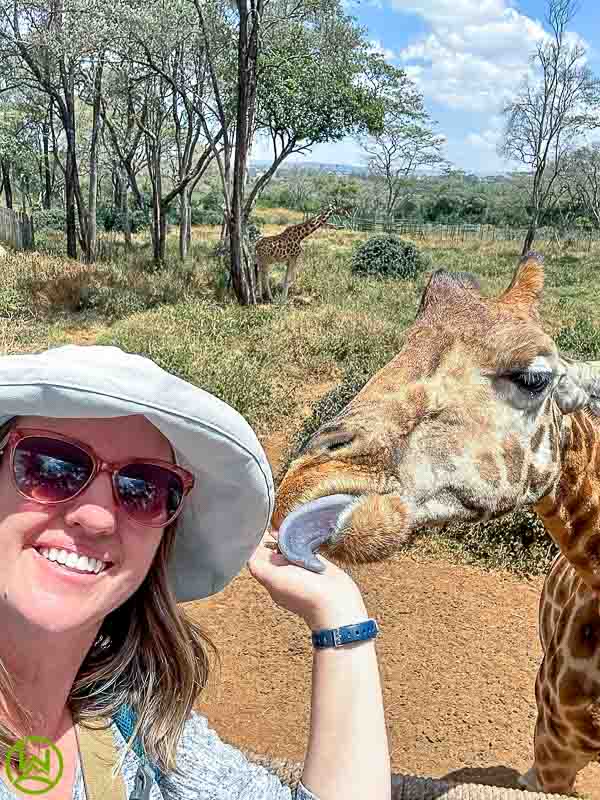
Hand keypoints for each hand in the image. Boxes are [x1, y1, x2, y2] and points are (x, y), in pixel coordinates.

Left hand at [247, 528, 368, 630]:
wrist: (336, 602)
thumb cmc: (303, 593)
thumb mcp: (274, 580)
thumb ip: (258, 566)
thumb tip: (249, 549)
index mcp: (271, 575)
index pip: (258, 555)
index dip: (255, 541)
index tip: (256, 527)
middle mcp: (283, 570)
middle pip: (272, 549)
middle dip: (270, 537)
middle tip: (271, 523)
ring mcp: (300, 566)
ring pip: (288, 546)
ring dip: (287, 535)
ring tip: (285, 525)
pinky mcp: (315, 561)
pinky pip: (305, 545)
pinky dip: (302, 536)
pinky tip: (301, 529)